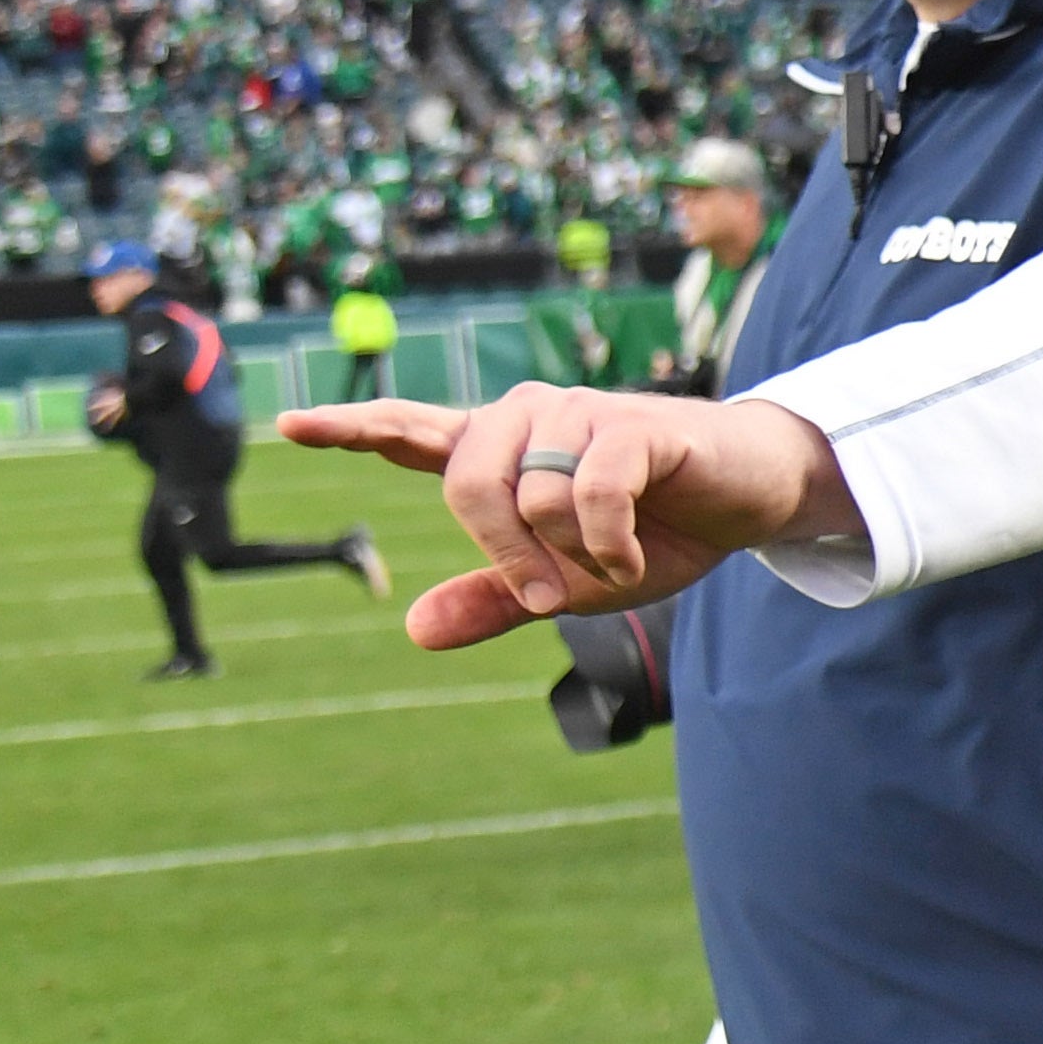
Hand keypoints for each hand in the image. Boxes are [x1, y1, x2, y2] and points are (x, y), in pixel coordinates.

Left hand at [283, 380, 852, 649]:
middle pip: (465, 482)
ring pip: (529, 495)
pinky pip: (588, 492)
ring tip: (617, 559)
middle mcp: (528, 417)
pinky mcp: (631, 425)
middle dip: (503, 553)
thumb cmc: (657, 528)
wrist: (751, 498)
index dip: (352, 429)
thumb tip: (414, 630)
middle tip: (548, 595)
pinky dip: (609, 543)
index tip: (291, 427)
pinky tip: (633, 554)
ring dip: (574, 553)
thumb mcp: (570, 581)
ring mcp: (578, 413)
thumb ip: (494, 599)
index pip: (412, 431)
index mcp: (503, 451)